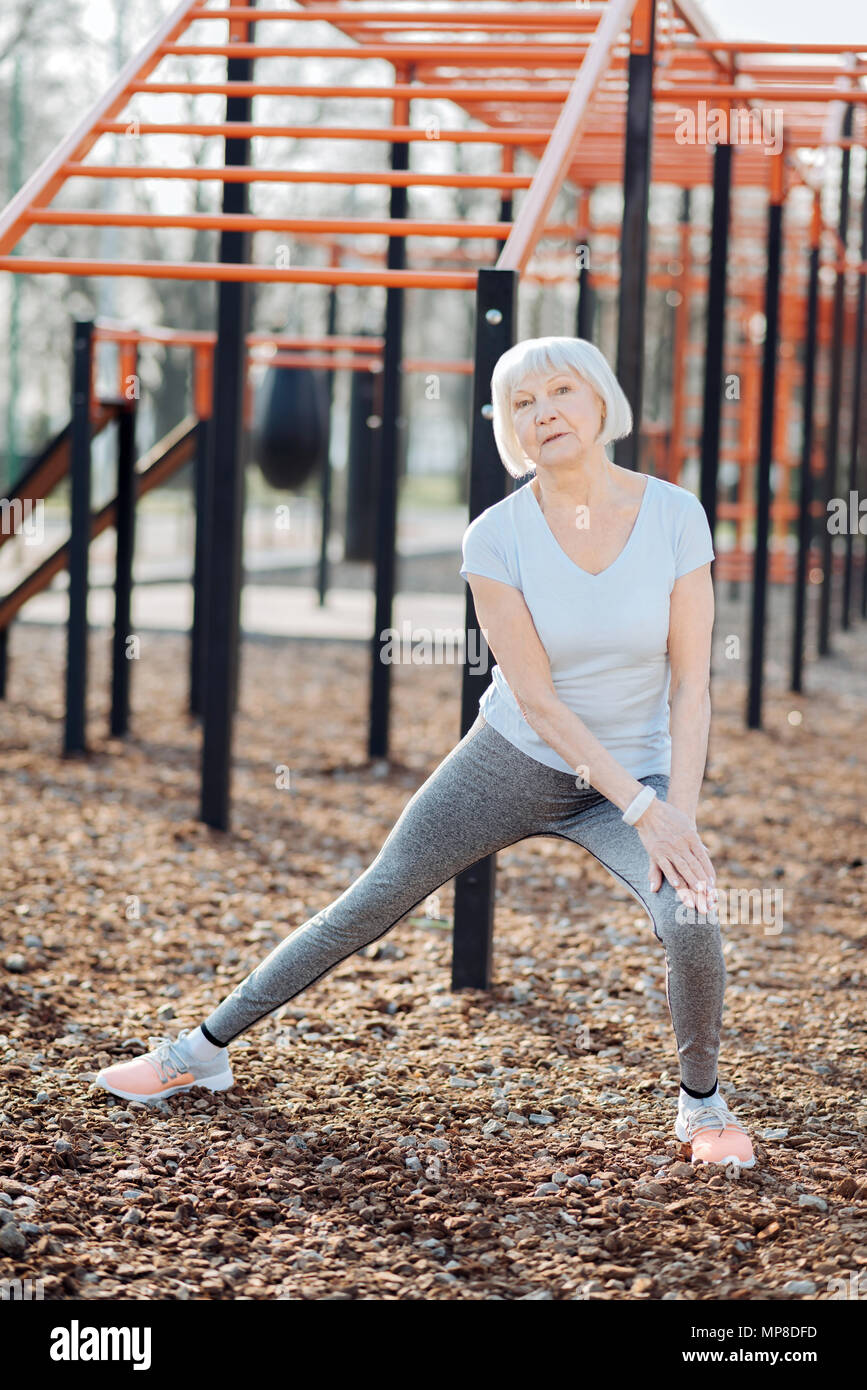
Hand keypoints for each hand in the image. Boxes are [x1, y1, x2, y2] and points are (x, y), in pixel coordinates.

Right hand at [633, 798, 717, 913]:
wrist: (649, 809)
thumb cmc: (670, 817)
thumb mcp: (686, 825)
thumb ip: (695, 841)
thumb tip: (706, 850)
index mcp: (691, 838)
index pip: (703, 858)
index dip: (708, 872)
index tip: (713, 885)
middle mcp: (683, 844)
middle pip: (695, 866)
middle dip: (703, 881)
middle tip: (710, 894)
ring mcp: (670, 848)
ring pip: (683, 867)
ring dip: (692, 880)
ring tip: (699, 892)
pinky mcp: (657, 851)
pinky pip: (666, 866)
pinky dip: (672, 875)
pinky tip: (677, 884)